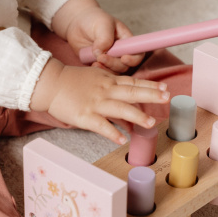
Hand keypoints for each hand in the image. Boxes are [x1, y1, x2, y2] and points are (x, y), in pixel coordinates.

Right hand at [30, 58, 169, 144]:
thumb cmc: (70, 81)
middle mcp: (105, 90)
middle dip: (151, 95)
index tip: (165, 88)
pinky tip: (122, 139)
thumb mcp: (94, 77)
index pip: (133, 82)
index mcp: (108, 80)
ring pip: (120, 109)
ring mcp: (96, 103)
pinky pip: (101, 126)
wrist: (49, 83)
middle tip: (168, 98)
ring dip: (137, 116)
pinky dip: (112, 132)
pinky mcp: (85, 116)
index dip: (150, 85)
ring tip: (151, 123)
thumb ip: (110, 86)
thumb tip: (124, 100)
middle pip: (132, 92)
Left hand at [51, 0, 142, 73]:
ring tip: (95, 62)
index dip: (133, 59)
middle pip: (124, 66)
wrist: (76, 23)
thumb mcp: (102, 23)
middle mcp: (119, 53)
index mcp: (126, 41)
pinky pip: (101, 73)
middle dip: (114, 64)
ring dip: (106, 70)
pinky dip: (97, 71)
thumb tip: (102, 53)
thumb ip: (105, 38)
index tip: (123, 58)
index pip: (137, 54)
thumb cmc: (93, 19)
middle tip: (101, 57)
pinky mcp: (97, 65)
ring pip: (113, 72)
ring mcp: (108, 60)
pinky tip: (91, 65)